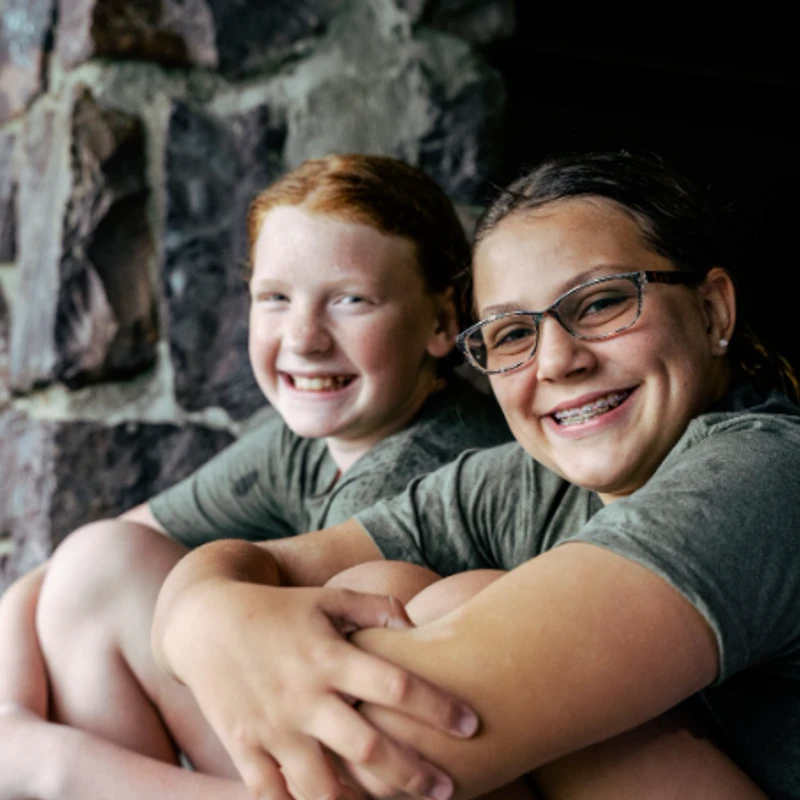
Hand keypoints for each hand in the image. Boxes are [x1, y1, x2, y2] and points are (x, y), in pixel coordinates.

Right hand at [159, 581, 477, 799]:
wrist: (204, 622)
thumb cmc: (277, 608)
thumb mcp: (326, 597)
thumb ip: (373, 606)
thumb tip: (416, 620)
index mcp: (329, 656)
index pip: (395, 686)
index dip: (437, 706)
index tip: (471, 725)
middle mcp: (304, 696)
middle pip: (368, 747)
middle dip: (413, 774)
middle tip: (449, 790)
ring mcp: (272, 727)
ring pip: (322, 787)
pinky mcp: (244, 747)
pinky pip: (274, 796)